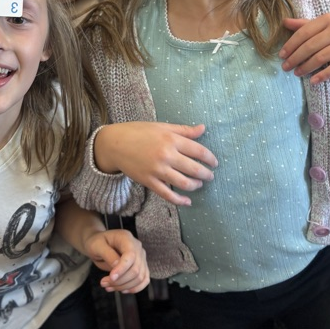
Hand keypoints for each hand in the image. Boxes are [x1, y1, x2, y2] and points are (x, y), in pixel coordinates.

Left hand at [84, 228, 149, 293]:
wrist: (100, 244)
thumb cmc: (97, 243)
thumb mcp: (97, 246)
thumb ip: (108, 254)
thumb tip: (116, 266)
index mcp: (126, 238)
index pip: (130, 256)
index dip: (122, 269)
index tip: (110, 278)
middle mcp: (137, 246)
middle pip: (135, 269)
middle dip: (120, 281)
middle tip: (103, 283)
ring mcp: (141, 256)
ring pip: (139, 277)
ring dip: (124, 286)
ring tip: (108, 287)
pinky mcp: (142, 266)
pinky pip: (144, 280)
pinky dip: (134, 288)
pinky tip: (122, 290)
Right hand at [95, 122, 217, 205]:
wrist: (114, 144)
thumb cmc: (138, 132)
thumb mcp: (162, 126)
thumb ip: (183, 130)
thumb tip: (203, 128)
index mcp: (171, 139)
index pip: (198, 151)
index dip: (210, 158)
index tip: (214, 163)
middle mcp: (166, 155)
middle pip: (194, 169)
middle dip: (206, 174)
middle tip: (210, 176)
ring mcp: (158, 170)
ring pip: (184, 183)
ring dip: (196, 186)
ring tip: (199, 184)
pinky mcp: (149, 182)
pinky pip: (168, 195)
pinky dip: (180, 200)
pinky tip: (187, 201)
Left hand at [279, 14, 329, 84]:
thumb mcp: (327, 25)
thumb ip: (306, 24)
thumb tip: (284, 22)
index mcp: (328, 18)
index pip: (304, 32)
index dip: (291, 44)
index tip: (281, 55)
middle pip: (310, 46)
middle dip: (295, 58)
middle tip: (285, 67)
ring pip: (321, 57)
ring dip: (306, 67)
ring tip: (297, 73)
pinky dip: (323, 75)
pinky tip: (313, 81)